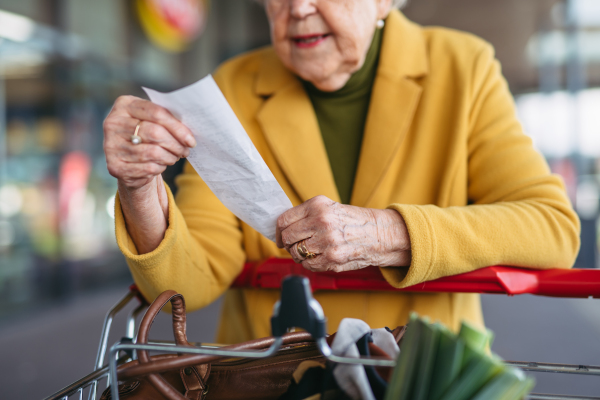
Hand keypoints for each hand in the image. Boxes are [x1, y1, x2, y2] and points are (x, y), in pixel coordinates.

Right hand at [103, 95, 196, 189]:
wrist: (127, 160)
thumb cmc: (146, 136)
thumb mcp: (152, 121)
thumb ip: (165, 119)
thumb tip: (189, 130)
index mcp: (124, 105)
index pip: (156, 113)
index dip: (177, 127)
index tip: (191, 139)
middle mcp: (113, 123)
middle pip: (155, 133)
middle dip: (176, 144)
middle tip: (185, 150)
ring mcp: (111, 145)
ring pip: (154, 152)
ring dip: (170, 157)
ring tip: (175, 156)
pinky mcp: (115, 166)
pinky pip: (148, 168)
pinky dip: (160, 167)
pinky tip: (161, 164)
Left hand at [276, 196, 410, 271]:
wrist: (378, 233)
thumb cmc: (351, 221)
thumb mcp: (329, 207)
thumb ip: (306, 215)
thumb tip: (281, 229)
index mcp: (317, 206)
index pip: (284, 220)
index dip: (278, 231)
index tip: (280, 236)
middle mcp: (321, 221)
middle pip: (287, 238)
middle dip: (288, 244)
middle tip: (294, 245)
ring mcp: (326, 241)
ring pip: (296, 253)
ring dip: (300, 255)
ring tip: (312, 251)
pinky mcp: (332, 259)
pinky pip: (308, 265)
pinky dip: (311, 264)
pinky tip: (321, 257)